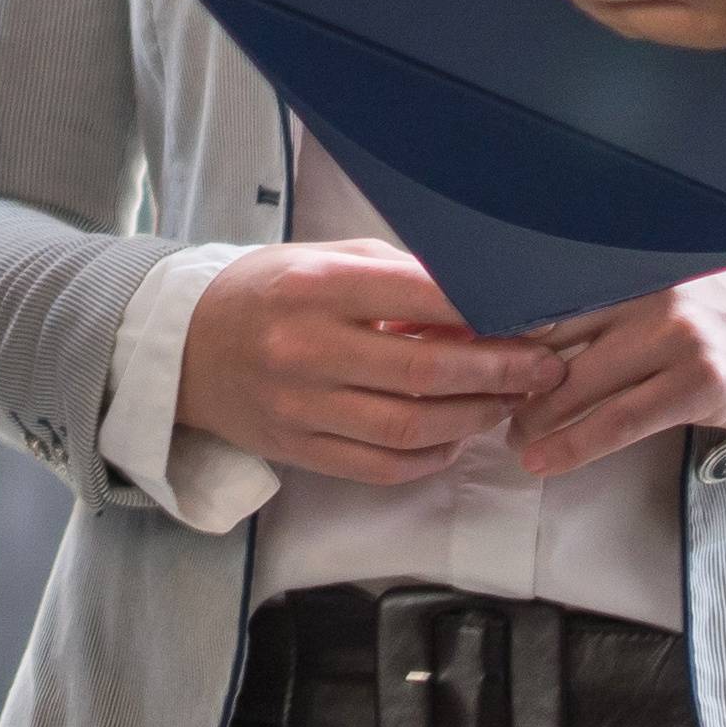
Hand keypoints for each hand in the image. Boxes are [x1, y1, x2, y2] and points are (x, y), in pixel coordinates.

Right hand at [172, 241, 560, 487]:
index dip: (486, 312)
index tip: (531, 317)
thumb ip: (397, 277)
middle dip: (499, 372)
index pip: (420, 298)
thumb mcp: (324, 261)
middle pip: (425, 371)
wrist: (181, 346)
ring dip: (474, 417)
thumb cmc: (266, 292)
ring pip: (410, 425)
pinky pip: (381, 466)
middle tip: (544, 369)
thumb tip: (480, 301)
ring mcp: (301, 406)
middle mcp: (308, 349)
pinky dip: (430, 457)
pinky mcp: (298, 449)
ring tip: (508, 402)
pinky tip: (456, 438)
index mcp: (317, 287)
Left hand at [507, 265, 725, 477]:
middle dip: (512, 379)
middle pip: (555, 338)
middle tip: (489, 405)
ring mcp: (678, 336)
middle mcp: (652, 292)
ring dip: (535, 419)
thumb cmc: (716, 323)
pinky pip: (619, 420)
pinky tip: (545, 461)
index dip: (500, 325)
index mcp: (633, 266)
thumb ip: (603, 302)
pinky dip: (573, 445)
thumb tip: (517, 329)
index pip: (550, 292)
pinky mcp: (697, 382)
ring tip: (515, 440)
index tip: (464, 350)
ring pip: (579, 384)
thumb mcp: (660, 294)